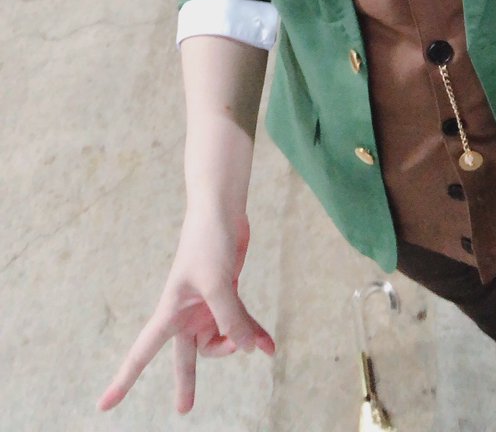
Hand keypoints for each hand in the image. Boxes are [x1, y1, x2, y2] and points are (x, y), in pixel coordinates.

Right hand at [97, 209, 273, 413]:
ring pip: (221, 338)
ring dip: (239, 342)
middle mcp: (186, 313)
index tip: (103, 405)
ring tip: (259, 343)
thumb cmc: (209, 242)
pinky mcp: (227, 293)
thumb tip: (247, 349)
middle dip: (186, 381)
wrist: (222, 210)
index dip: (124, 379)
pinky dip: (254, 332)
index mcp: (170, 312)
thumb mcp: (218, 284)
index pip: (142, 353)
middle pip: (186, 356)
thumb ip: (232, 320)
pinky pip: (240, 322)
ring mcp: (208, 304)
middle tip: (184, 409)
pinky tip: (269, 345)